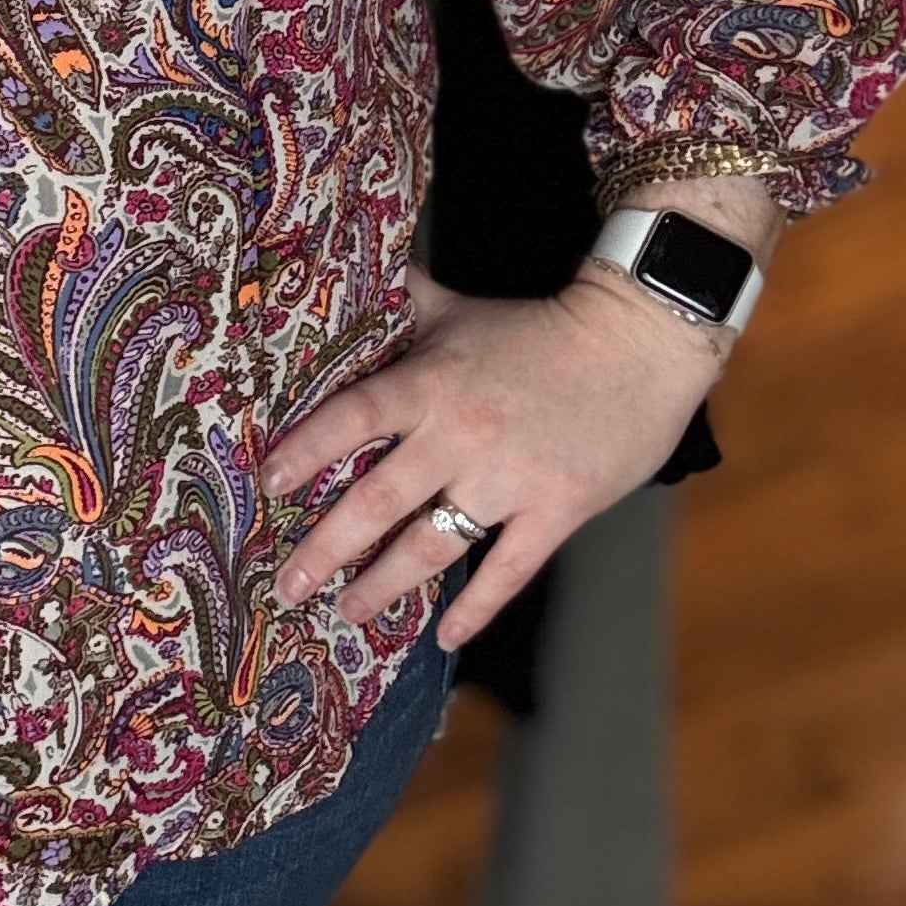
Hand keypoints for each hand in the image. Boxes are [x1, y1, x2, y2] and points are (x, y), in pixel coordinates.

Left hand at [260, 259, 729, 651]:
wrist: (637, 344)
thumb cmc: (536, 328)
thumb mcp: (457, 309)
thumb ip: (398, 300)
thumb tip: (343, 268)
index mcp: (431, 384)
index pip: (354, 416)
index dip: (308, 449)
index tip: (268, 482)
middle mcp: (460, 436)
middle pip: (378, 501)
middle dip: (326, 549)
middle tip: (287, 586)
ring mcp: (509, 481)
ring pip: (431, 546)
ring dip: (383, 585)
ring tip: (346, 611)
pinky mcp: (555, 512)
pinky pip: (506, 571)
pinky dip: (476, 609)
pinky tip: (445, 637)